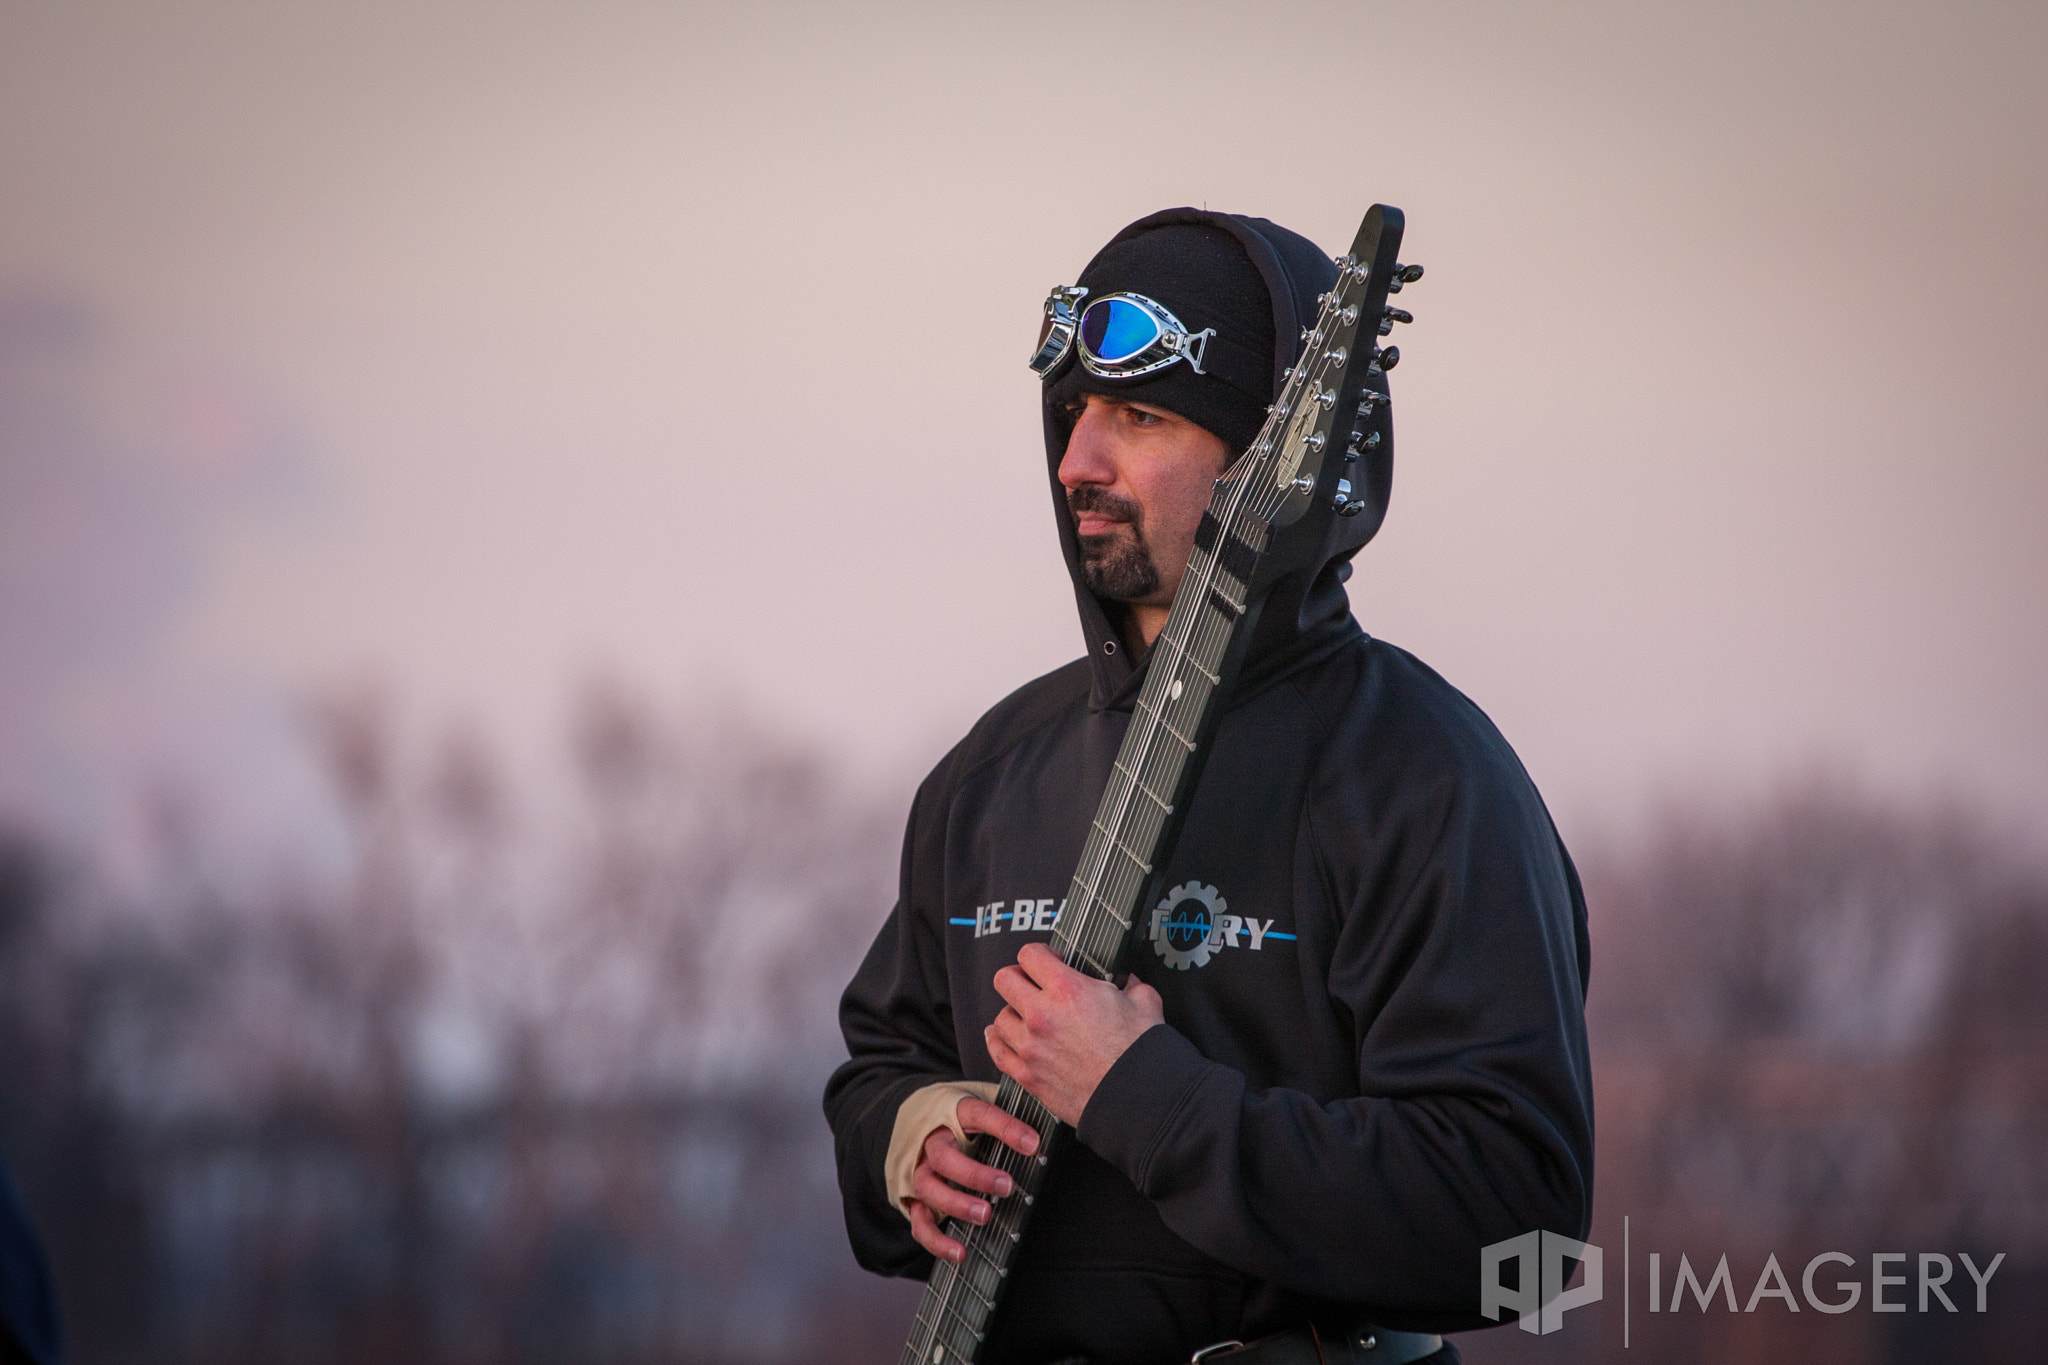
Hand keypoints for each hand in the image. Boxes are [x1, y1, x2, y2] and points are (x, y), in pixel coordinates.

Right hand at [906, 1097, 1040, 1264]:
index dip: (1006, 1128)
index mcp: (953, 1113)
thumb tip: (1046, 1123)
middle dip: (975, 1174)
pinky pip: (921, 1223)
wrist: (921, 1121)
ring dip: (957, 1204)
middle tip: (1007, 1185)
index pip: (979, 1115)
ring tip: (985, 1215)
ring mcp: (920, 1172)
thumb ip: (1009, 1115)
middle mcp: (932, 1143)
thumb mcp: (984, 1104)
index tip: (1033, 1143)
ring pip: (929, 1188)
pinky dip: (938, 1241)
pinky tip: (960, 1252)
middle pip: (945, 1157)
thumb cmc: (962, 1118)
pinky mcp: (915, 1200)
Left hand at [986, 941, 1163, 1126]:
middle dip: (1019, 977)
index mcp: (1068, 989)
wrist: (1137, 1098)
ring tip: (1027, 1017)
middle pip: (1004, 980)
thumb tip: (1125, 981)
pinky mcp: (1028, 1075)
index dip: (1041, 953)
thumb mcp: (1145, 1001)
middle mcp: (1042, 1014)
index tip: (1050, 961)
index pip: (1030, 954)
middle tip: (1033, 984)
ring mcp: (1031, 1047)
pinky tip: (1006, 1037)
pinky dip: (999, 1042)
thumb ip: (1129, 984)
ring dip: (1013, 1014)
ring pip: (999, 1017)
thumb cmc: (1141, 1053)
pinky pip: (998, 1052)